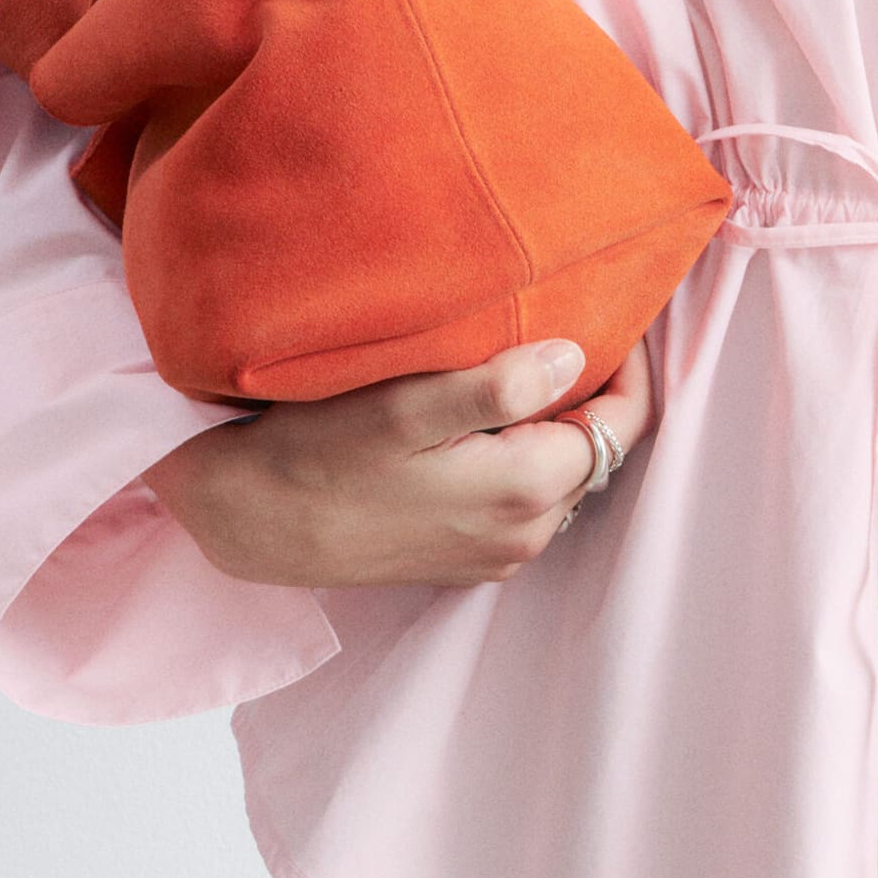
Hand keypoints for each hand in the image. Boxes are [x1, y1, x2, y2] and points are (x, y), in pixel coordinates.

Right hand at [144, 331, 656, 588]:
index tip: (611, 317)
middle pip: (595, 450)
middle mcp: (525, 535)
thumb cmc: (317, 455)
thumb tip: (573, 357)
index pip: (621, 424)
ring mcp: (498, 554)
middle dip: (589, 393)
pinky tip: (481, 423)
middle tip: (560, 329)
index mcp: (524, 492)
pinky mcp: (468, 560)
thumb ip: (495, 387)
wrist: (250, 522)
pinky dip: (522, 456)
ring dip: (553, 425)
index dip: (627, 368)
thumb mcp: (402, 408)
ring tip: (518, 368)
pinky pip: (524, 500)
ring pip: (561, 475)